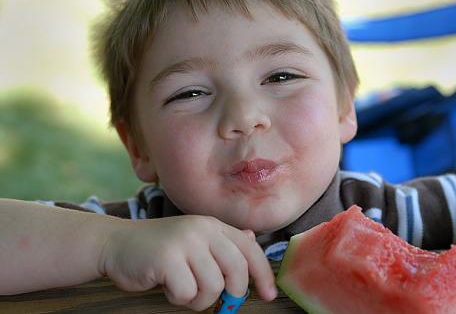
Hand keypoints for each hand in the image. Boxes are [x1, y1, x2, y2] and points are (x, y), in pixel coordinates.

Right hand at [99, 215, 276, 310]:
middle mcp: (202, 229)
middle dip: (233, 293)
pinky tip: (167, 287)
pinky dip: (179, 299)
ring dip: (199, 299)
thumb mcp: (193, 241)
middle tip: (217, 301)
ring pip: (213, 286)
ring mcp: (184, 242)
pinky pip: (188, 292)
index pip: (249, 248)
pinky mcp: (167, 258)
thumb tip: (253, 238)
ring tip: (182, 289)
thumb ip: (221, 243)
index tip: (269, 294)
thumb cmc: (159, 249)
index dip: (263, 273)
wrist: (116, 243)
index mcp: (212, 225)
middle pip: (237, 269)